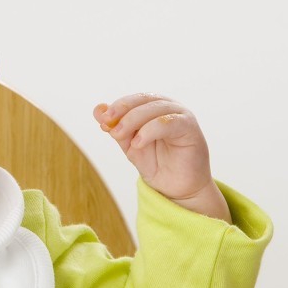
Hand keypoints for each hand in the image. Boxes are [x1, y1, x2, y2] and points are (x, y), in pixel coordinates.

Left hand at [93, 94, 230, 221]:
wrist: (175, 188)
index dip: (116, 107)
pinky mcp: (190, 128)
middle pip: (143, 100)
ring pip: (154, 108)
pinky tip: (137, 143)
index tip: (103, 122)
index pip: (133, 100)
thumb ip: (116, 127)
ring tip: (119, 136)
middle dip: (122, 111)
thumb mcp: (129, 144)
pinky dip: (150, 130)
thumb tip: (97, 108)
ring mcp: (181, 115)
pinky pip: (168, 122)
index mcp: (152, 108)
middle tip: (107, 125)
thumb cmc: (155, 164)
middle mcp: (168, 107)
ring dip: (133, 120)